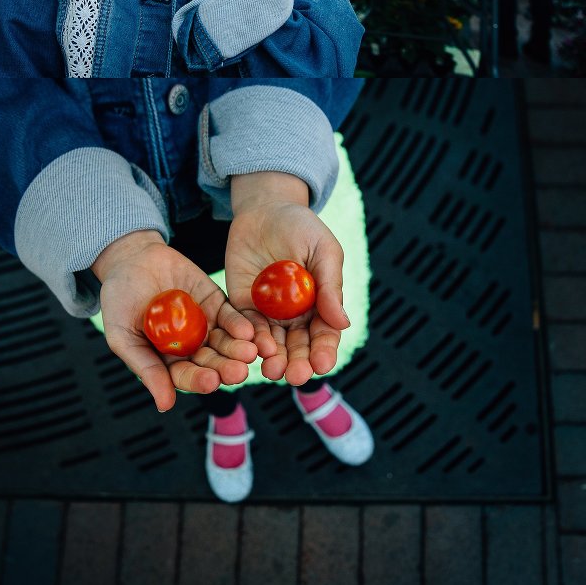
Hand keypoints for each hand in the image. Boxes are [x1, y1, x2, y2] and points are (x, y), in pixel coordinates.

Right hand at [92, 230, 256, 411]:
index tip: (210, 382)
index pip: (186, 376)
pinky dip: (240, 324)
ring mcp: (204, 325)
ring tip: (249, 352)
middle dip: (225, 368)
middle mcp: (190, 347)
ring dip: (238, 349)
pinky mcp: (215, 302)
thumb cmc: (119, 300)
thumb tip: (165, 405)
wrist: (130, 260)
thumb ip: (145, 368)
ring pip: (225, 342)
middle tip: (239, 372)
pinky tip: (248, 330)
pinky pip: (231, 316)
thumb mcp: (123, 336)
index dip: (198, 380)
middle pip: (211, 362)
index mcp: (167, 361)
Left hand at [225, 173, 349, 385]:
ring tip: (273, 370)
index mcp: (320, 305)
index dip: (324, 352)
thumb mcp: (323, 250)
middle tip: (295, 375)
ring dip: (273, 358)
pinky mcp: (242, 305)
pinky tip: (253, 348)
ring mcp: (268, 313)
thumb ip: (331, 286)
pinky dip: (250, 338)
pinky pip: (245, 326)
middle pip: (297, 347)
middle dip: (297, 363)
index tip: (322, 364)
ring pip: (272, 344)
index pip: (324, 336)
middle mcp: (294, 316)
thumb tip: (343, 323)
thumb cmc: (302, 227)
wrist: (265, 208)